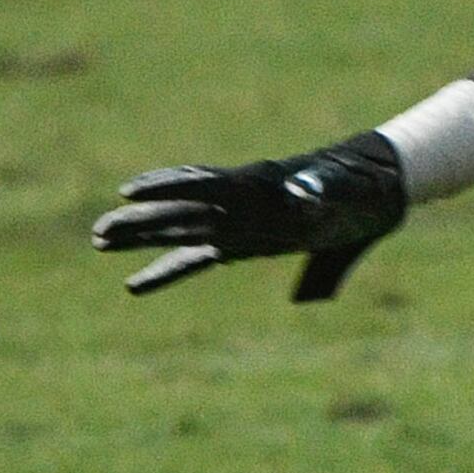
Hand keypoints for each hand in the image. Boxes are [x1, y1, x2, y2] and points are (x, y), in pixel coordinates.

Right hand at [92, 132, 407, 300]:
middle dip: (142, 220)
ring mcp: (237, 224)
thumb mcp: (345, 191)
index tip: (130, 192)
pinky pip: (196, 259)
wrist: (375, 192)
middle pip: (181, 209)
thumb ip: (323, 194)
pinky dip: (166, 270)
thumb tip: (308, 198)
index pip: (205, 186)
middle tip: (99, 232)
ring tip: (99, 242)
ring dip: (142, 238)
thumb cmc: (361, 190)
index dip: (169, 187)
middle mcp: (240, 205)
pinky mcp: (242, 244)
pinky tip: (134, 286)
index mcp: (260, 187)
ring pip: (179, 230)